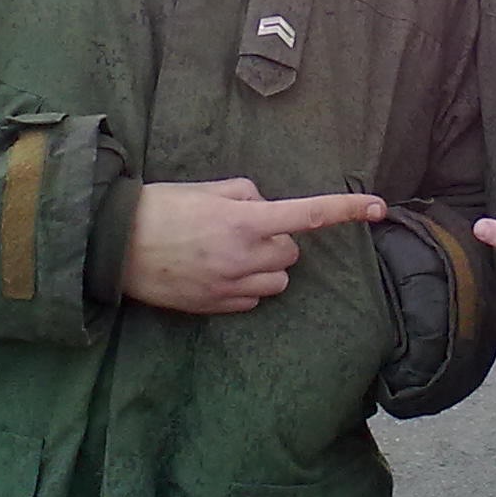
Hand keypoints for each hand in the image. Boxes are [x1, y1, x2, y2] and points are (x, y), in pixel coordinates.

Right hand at [122, 178, 385, 314]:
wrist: (116, 246)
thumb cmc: (162, 208)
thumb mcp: (207, 188)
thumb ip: (246, 196)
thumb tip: (265, 208)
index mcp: (245, 221)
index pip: (307, 215)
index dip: (346, 211)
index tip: (379, 208)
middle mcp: (245, 257)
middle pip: (292, 253)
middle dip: (277, 240)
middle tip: (244, 229)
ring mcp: (231, 287)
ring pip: (278, 281)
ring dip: (266, 266)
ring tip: (230, 253)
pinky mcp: (218, 308)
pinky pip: (253, 300)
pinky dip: (246, 287)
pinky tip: (216, 273)